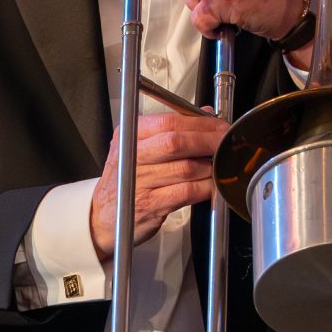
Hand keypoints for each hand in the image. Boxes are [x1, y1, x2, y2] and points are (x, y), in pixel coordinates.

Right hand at [90, 110, 228, 257]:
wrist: (103, 217)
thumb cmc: (127, 181)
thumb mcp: (140, 148)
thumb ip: (171, 130)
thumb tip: (206, 114)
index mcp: (130, 135)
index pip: (169, 121)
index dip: (201, 123)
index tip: (221, 127)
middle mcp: (132, 156)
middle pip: (177, 142)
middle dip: (209, 141)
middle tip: (227, 144)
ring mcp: (140, 181)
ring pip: (186, 167)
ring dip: (210, 166)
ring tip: (219, 166)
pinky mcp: (150, 204)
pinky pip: (187, 191)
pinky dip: (206, 187)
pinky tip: (213, 185)